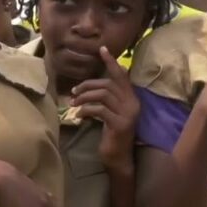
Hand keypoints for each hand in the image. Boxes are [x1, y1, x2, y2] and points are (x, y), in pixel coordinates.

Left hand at [71, 47, 139, 170]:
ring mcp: (128, 114)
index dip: (111, 62)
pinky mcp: (120, 124)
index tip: (102, 49)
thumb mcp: (108, 113)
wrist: (118, 157)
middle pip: (108, 84)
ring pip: (103, 95)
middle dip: (88, 85)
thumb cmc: (111, 134)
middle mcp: (133, 104)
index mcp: (131, 98)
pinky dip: (86, 110)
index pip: (122, 76)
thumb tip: (85, 88)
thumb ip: (104, 100)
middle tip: (73, 92)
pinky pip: (100, 110)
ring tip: (73, 103)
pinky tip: (79, 116)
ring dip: (85, 97)